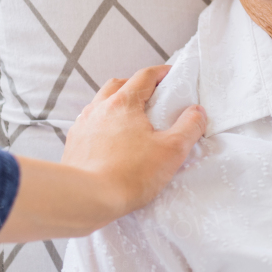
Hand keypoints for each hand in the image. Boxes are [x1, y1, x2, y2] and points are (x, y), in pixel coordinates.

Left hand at [0, 65, 204, 243]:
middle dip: (136, 86)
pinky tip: (110, 140)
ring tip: (130, 120)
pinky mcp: (73, 144)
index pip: (144, 76)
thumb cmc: (130, 175)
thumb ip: (189, 127)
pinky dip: (102, 124)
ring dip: (116, 104)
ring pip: (100, 103)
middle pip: (119, 85)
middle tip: (151, 97)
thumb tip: (197, 112)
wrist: (86, 199)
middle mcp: (99, 108)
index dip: (160, 73)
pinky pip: (89, 124)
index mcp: (123, 103)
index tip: (171, 75)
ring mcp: (83, 125)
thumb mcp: (172, 151)